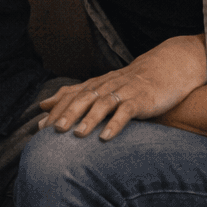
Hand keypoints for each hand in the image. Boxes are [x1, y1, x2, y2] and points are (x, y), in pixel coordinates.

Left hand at [38, 35, 206, 140]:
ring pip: (103, 104)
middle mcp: (107, 86)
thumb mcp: (99, 87)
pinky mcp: (140, 100)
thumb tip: (43, 105)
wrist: (166, 70)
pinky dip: (115, 123)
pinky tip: (106, 136)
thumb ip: (72, 95)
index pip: (71, 95)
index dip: (56, 110)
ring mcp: (124, 92)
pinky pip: (126, 112)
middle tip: (54, 130)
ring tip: (78, 134)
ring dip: (89, 119)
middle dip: (68, 114)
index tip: (40, 127)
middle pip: (84, 98)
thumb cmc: (129, 83)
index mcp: (96, 85)